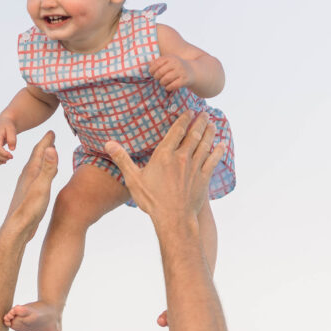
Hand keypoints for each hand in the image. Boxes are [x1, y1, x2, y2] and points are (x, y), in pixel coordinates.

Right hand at [0, 117, 16, 163]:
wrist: (3, 123)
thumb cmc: (8, 126)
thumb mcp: (12, 130)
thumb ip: (12, 139)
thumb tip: (12, 149)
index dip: (4, 154)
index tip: (11, 156)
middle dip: (3, 158)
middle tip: (11, 157)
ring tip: (6, 161)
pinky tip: (1, 161)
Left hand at [5, 130, 57, 232]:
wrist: (17, 227)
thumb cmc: (30, 208)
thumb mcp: (42, 187)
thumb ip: (47, 168)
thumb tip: (51, 148)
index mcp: (31, 172)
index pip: (39, 152)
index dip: (46, 140)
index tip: (52, 130)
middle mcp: (27, 176)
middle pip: (36, 157)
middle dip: (44, 147)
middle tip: (50, 137)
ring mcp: (27, 186)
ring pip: (36, 168)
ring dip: (42, 159)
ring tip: (48, 154)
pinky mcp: (29, 195)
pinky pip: (36, 178)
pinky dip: (41, 172)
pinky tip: (41, 178)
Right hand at [105, 112, 223, 224]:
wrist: (174, 219)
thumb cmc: (152, 200)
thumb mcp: (133, 179)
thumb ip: (122, 159)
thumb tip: (108, 143)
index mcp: (165, 155)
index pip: (177, 131)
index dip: (184, 119)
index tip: (189, 112)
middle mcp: (182, 158)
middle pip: (194, 134)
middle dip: (200, 122)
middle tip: (204, 113)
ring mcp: (195, 167)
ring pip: (205, 144)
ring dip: (210, 132)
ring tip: (212, 123)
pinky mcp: (204, 178)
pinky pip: (213, 160)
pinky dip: (218, 151)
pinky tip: (221, 144)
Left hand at [148, 55, 194, 92]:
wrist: (192, 71)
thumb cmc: (176, 67)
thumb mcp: (168, 61)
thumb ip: (158, 62)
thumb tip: (150, 64)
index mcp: (171, 57)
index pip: (157, 63)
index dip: (152, 70)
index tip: (152, 73)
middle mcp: (176, 63)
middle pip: (160, 72)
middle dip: (156, 77)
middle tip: (158, 79)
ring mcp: (181, 71)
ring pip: (166, 79)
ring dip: (162, 83)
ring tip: (163, 83)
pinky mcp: (185, 80)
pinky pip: (173, 85)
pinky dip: (168, 87)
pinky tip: (168, 87)